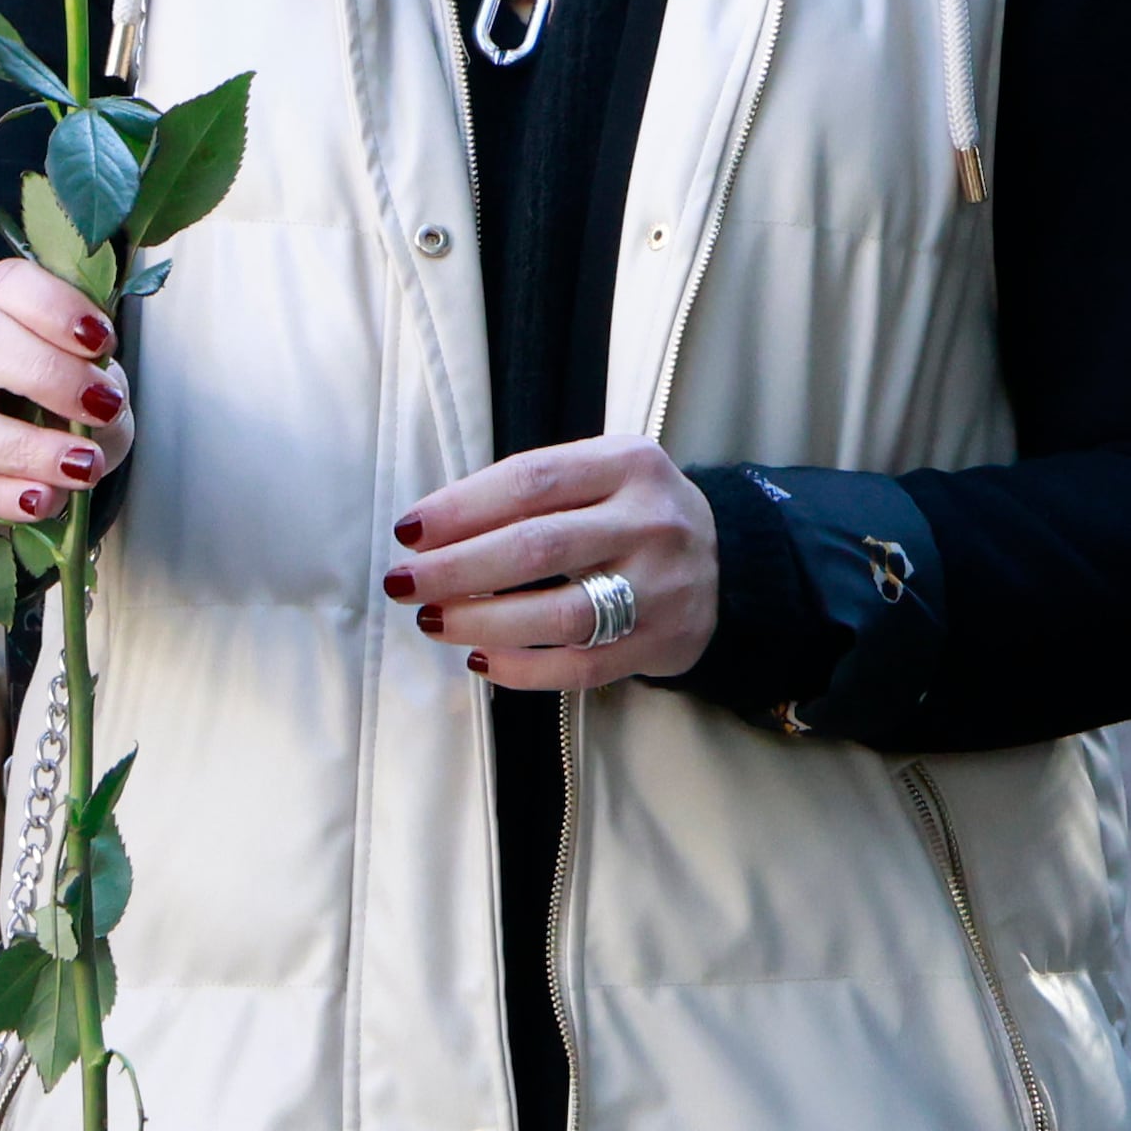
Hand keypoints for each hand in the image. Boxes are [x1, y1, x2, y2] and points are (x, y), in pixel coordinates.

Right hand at [0, 258, 127, 523]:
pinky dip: (5, 496)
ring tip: (84, 467)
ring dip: (27, 450)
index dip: (56, 308)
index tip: (104, 342)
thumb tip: (103, 398)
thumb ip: (95, 369)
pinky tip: (45, 500)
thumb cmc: (56, 388)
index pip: (7, 285)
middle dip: (48, 376)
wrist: (12, 437)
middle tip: (105, 406)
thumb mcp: (85, 366)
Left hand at [390, 437, 723, 691]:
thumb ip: (532, 493)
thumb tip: (433, 532)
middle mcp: (652, 520)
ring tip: (434, 620)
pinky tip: (481, 659)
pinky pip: (580, 665)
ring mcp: (662, 585)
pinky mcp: (662, 640)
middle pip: (538, 546)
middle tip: (404, 583)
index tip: (409, 531)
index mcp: (630, 464)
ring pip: (560, 613)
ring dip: (482, 619)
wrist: (726, 563)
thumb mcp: (602, 476)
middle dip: (456, 568)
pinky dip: (521, 667)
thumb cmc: (633, 515)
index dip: (461, 507)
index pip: (533, 480)